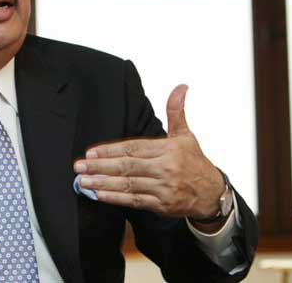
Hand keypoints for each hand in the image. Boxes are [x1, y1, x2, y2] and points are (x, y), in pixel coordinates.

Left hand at [73, 85, 224, 221]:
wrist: (211, 193)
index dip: (111, 150)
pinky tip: (99, 195)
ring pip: (128, 184)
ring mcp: (163, 188)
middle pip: (127, 166)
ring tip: (84, 181)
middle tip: (80, 166)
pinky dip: (116, 198)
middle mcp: (165, 168)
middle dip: (100, 166)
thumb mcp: (185, 135)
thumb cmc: (194, 162)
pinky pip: (134, 200)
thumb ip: (176, 111)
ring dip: (103, 183)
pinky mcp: (161, 205)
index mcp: (168, 150)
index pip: (134, 148)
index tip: (91, 151)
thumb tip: (180, 87)